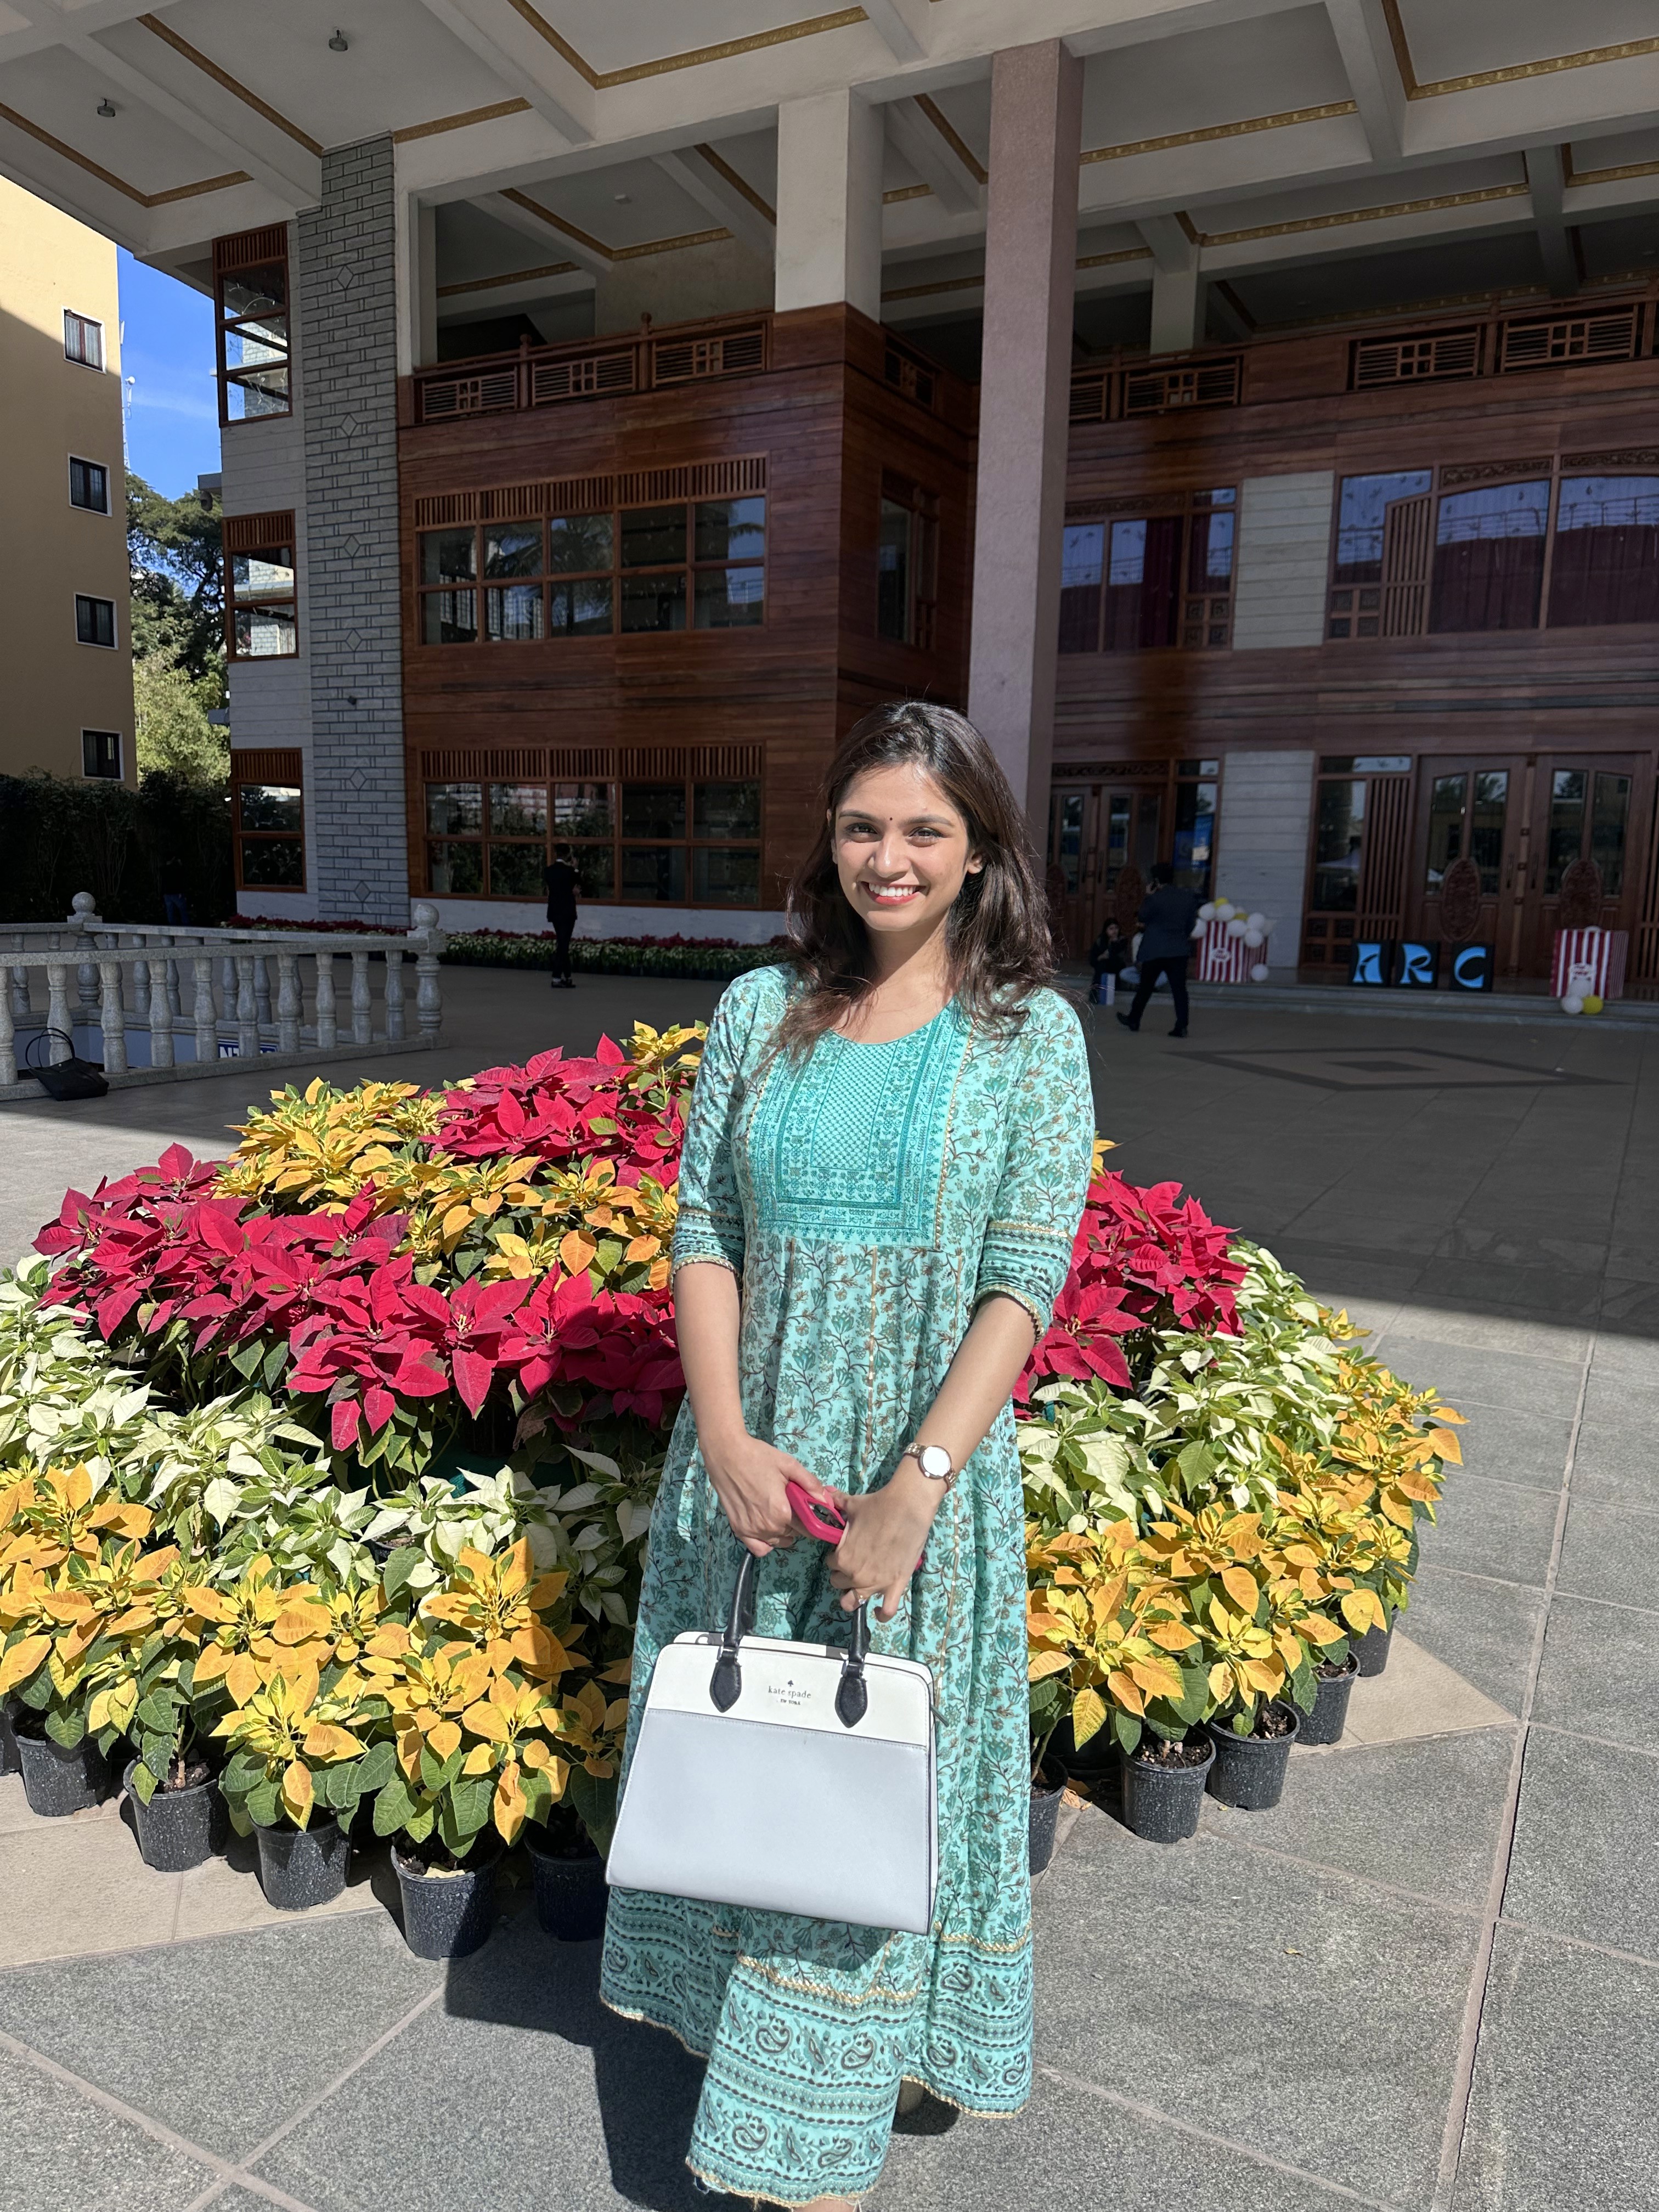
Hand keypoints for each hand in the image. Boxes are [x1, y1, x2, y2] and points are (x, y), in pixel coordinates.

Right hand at [704, 1432, 837, 1558]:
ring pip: (777, 1541)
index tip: (809, 1510)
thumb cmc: (758, 1457)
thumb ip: (809, 1483)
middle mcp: (768, 1527)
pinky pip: (758, 1548)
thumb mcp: (788, 1465)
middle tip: (790, 1504)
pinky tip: (766, 1528)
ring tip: (777, 1512)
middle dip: (796, 1523)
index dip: (812, 1519)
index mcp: (783, 1512)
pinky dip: (766, 1542)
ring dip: (782, 1532)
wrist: (726, 1454)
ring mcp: (752, 1531)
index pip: (808, 1528)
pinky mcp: (738, 1530)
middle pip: (793, 1534)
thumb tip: (827, 1501)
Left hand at [828, 1475, 938, 1622]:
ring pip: (854, 1602)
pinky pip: (887, 1611)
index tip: (845, 1549)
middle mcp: (856, 1575)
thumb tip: (826, 1492)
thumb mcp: (852, 1505)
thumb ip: (836, 1503)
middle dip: (843, 1574)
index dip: (836, 1555)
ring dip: (854, 1595)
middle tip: (855, 1561)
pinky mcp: (895, 1586)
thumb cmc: (878, 1505)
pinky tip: (877, 1610)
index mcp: (842, 1558)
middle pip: (839, 1583)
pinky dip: (881, 1614)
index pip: (830, 1564)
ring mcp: (876, 1584)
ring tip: (859, 1586)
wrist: (908, 1507)